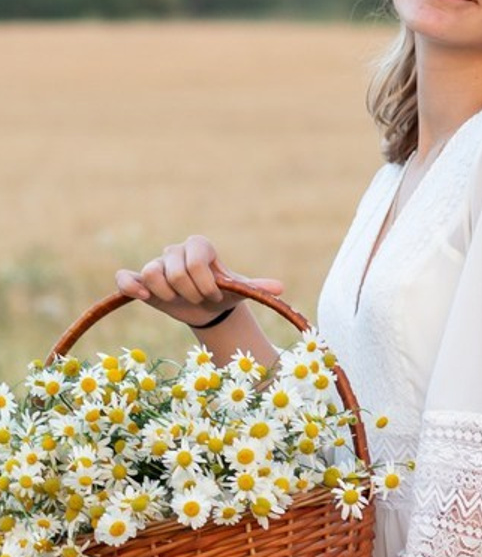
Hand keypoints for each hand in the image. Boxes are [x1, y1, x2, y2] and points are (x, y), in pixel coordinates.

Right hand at [115, 235, 282, 327]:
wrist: (205, 309)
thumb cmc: (223, 295)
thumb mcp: (240, 291)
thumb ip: (257, 288)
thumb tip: (281, 288)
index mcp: (200, 246)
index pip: (195, 262)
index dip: (205, 284)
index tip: (214, 294)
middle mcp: (176, 250)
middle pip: (175, 272)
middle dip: (190, 293)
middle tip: (198, 299)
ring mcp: (156, 264)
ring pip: (151, 273)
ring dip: (167, 294)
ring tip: (179, 300)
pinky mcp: (138, 280)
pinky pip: (126, 278)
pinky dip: (129, 286)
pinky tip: (140, 296)